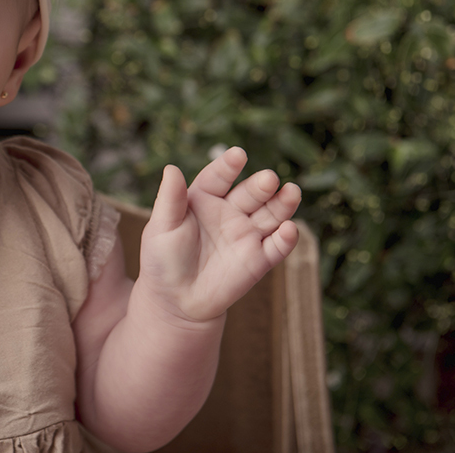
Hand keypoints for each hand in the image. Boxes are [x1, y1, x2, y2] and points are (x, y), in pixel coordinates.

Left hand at [136, 147, 300, 324]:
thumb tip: (171, 168)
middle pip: (250, 193)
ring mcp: (246, 235)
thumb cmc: (163, 259)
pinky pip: (277, 247)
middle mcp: (229, 212)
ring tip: (292, 192)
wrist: (176, 300)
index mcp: (203, 198)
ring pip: (270, 215)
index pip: (218, 177)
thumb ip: (169, 199)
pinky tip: (289, 229)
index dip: (228, 166)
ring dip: (283, 204)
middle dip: (261, 185)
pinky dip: (286, 238)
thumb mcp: (162, 227)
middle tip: (269, 179)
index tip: (238, 155)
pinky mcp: (259, 260)